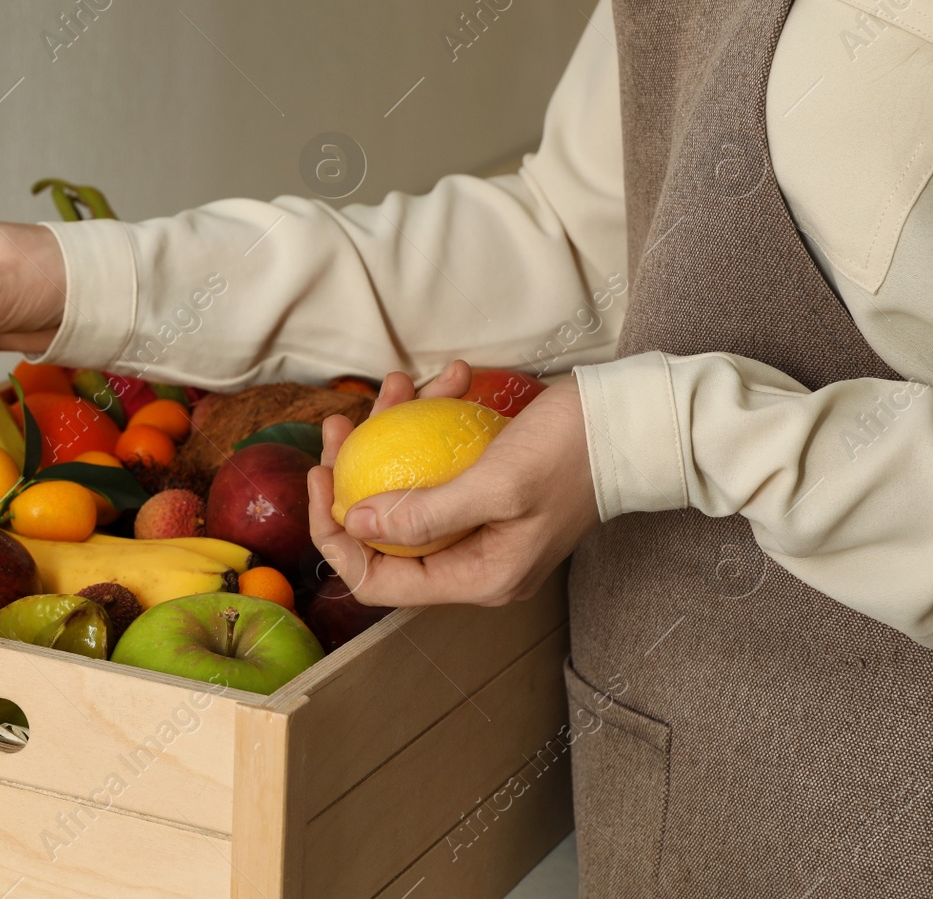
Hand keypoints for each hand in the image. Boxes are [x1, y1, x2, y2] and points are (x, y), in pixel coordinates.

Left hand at [308, 367, 596, 607]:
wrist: (636, 422)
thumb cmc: (574, 453)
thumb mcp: (497, 483)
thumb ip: (425, 514)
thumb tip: (356, 526)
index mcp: (476, 578)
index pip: (378, 581)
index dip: (336, 536)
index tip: (323, 477)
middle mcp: (474, 561)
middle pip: (383, 533)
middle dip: (352, 474)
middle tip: (340, 424)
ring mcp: (480, 524)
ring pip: (407, 487)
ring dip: (391, 433)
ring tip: (395, 384)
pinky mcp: (488, 488)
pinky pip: (439, 462)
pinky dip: (433, 421)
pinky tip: (446, 378)